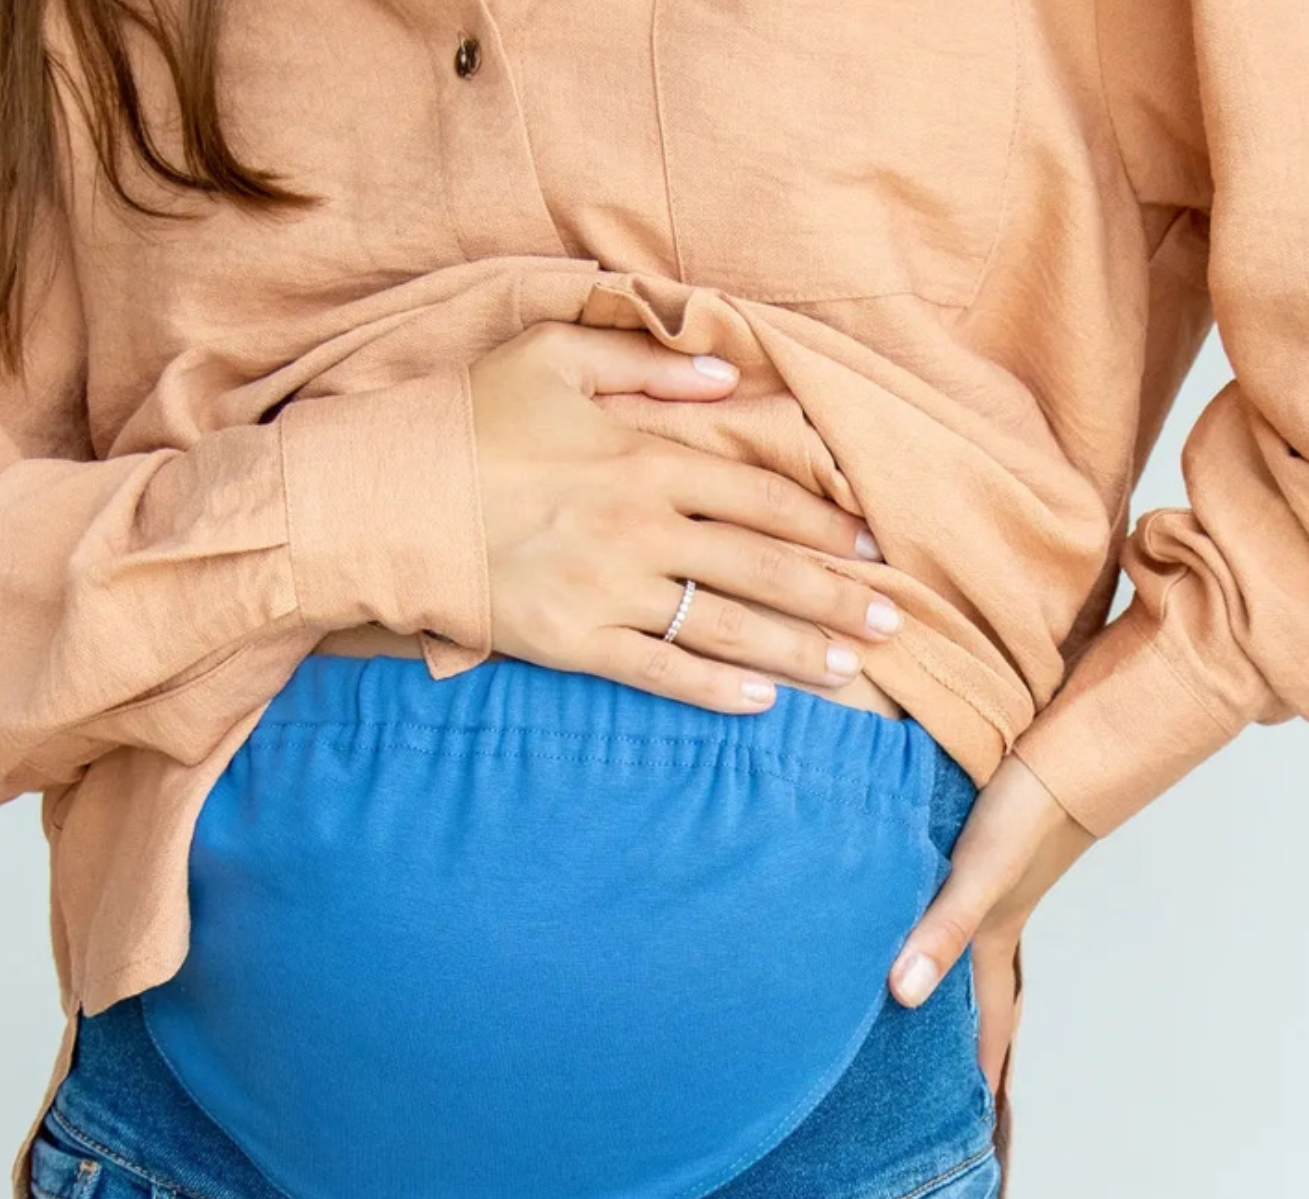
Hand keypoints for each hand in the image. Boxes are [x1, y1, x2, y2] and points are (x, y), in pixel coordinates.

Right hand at [468, 322, 901, 710]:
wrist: (384, 499)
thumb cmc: (469, 419)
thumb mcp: (554, 356)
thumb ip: (648, 365)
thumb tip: (729, 378)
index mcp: (643, 458)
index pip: (760, 494)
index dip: (825, 521)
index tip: (874, 544)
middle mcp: (640, 528)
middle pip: (761, 567)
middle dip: (834, 596)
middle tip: (895, 621)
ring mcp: (609, 591)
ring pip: (724, 626)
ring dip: (795, 650)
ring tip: (852, 669)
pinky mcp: (573, 642)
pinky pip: (659, 671)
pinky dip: (713, 688)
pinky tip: (762, 703)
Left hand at [887, 756, 1094, 1095]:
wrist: (1067, 741)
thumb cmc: (1028, 807)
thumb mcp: (980, 874)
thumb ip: (943, 931)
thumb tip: (903, 995)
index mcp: (992, 935)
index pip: (991, 1018)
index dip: (983, 1064)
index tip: (973, 1112)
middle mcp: (989, 916)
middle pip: (974, 990)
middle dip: (957, 1033)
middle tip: (930, 1071)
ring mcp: (986, 883)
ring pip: (958, 945)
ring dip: (942, 976)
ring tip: (906, 1004)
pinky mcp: (976, 846)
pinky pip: (946, 901)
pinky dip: (931, 922)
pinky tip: (904, 910)